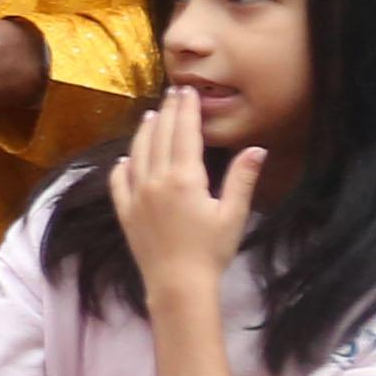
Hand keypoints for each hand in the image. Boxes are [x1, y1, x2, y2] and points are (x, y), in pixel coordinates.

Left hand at [111, 83, 259, 293]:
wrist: (177, 284)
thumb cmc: (211, 251)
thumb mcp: (233, 214)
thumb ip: (242, 179)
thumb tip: (257, 149)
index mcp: (184, 179)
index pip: (184, 134)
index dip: (186, 110)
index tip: (188, 91)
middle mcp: (155, 181)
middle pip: (159, 138)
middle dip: (168, 113)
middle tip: (172, 93)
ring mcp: (136, 196)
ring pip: (138, 154)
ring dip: (144, 132)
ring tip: (151, 116)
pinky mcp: (125, 212)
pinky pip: (119, 182)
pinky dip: (122, 165)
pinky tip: (126, 158)